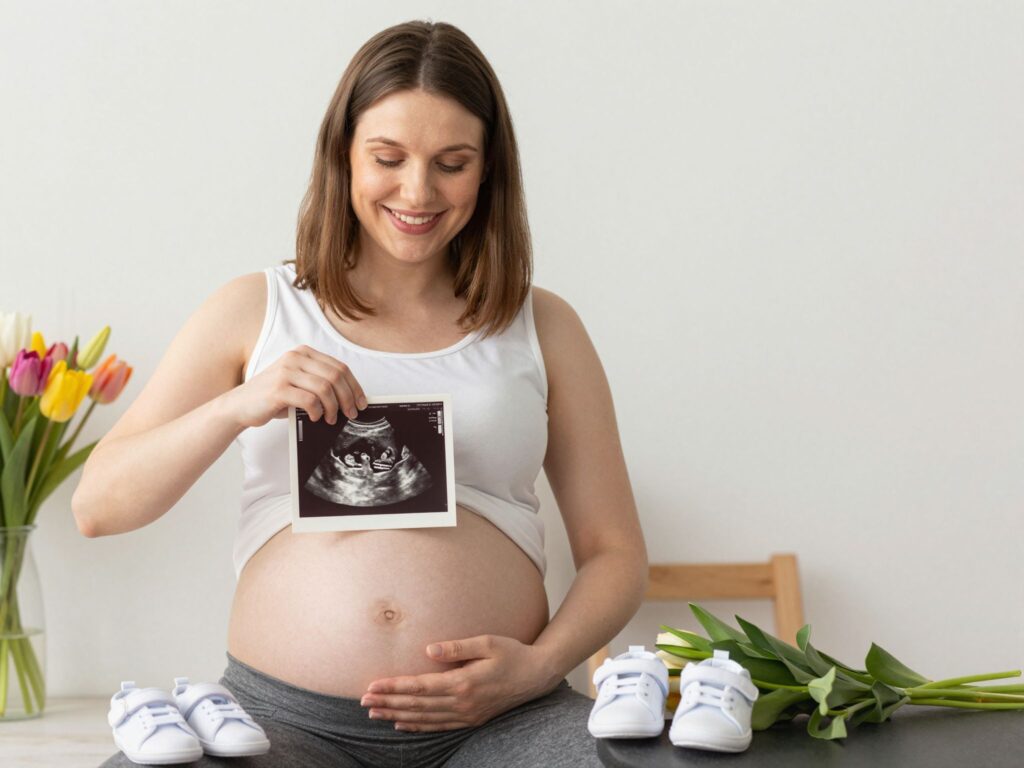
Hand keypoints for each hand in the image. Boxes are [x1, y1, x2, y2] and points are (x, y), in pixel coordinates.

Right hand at [225, 345, 366, 428]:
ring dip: (333, 407)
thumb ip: (319, 384)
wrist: (240, 405)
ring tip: (331, 419)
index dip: (354, 386)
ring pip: (325, 388)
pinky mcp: (278, 389)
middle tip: (351, 414)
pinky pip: (309, 400)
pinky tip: (315, 417)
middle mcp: (295, 358)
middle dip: (348, 397)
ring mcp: (286, 372)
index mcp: (303, 353)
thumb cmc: (273, 397)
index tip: (361, 402)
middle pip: (335, 376)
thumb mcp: (298, 383)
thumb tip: (350, 399)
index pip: (339, 367)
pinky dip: (317, 411)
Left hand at [360, 634, 555, 732]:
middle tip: (364, 701)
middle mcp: (462, 703)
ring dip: (397, 716)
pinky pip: (438, 726)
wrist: (537, 675)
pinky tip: (402, 724)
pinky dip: (418, 726)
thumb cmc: (513, 653)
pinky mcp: (471, 719)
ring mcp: (466, 714)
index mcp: (464, 682)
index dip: (394, 687)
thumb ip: (457, 647)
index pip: (420, 687)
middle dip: (389, 703)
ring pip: (424, 718)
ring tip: (375, 714)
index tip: (373, 685)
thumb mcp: (488, 642)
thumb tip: (429, 649)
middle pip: (417, 705)